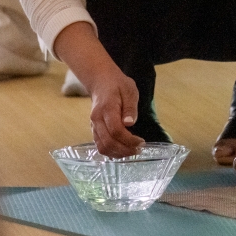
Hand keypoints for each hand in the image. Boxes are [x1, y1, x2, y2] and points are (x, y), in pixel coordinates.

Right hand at [52, 22, 143, 157]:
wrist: (101, 81)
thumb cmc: (117, 85)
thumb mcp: (129, 90)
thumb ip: (130, 107)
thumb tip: (129, 123)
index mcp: (107, 109)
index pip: (116, 131)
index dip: (129, 140)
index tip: (141, 142)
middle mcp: (97, 119)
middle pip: (108, 142)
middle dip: (125, 150)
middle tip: (139, 150)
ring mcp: (94, 125)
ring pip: (102, 147)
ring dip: (118, 154)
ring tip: (132, 152)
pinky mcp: (94, 130)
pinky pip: (100, 146)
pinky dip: (111, 152)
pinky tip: (123, 151)